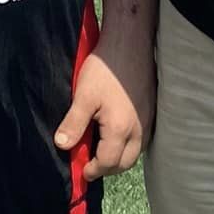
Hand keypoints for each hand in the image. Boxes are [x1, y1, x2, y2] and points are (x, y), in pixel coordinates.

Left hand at [54, 29, 155, 181]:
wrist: (130, 44)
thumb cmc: (105, 69)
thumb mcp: (83, 96)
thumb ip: (73, 124)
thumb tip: (63, 146)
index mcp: (120, 129)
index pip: (107, 163)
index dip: (92, 170)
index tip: (81, 169)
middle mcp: (139, 129)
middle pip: (125, 163)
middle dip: (107, 168)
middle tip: (90, 162)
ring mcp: (148, 120)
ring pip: (136, 152)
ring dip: (119, 157)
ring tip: (101, 148)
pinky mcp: (151, 111)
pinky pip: (142, 138)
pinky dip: (128, 144)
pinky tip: (116, 133)